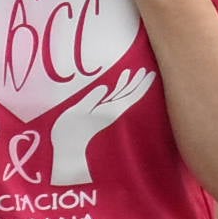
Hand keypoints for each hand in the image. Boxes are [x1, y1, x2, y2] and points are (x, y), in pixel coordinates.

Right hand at [49, 68, 154, 184]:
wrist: (66, 150)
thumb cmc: (69, 133)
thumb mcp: (78, 113)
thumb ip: (91, 100)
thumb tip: (104, 87)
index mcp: (111, 110)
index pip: (131, 96)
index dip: (142, 85)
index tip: (151, 74)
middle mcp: (112, 111)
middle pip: (129, 94)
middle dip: (137, 82)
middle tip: (145, 69)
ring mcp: (106, 113)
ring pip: (120, 96)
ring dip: (127, 84)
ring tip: (132, 71)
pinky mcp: (98, 114)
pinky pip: (111, 99)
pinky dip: (115, 90)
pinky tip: (112, 84)